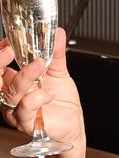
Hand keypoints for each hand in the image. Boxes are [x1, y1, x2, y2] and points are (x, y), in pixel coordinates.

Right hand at [0, 28, 84, 149]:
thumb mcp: (58, 72)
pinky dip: (36, 98)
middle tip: (10, 50)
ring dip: (25, 76)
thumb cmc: (61, 102)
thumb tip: (58, 33)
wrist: (73, 125)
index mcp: (13, 82)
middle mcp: (11, 96)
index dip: (0, 53)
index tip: (9, 41)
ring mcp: (17, 110)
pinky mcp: (27, 123)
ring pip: (11, 92)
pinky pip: (24, 109)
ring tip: (40, 65)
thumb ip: (56, 53)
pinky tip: (49, 93)